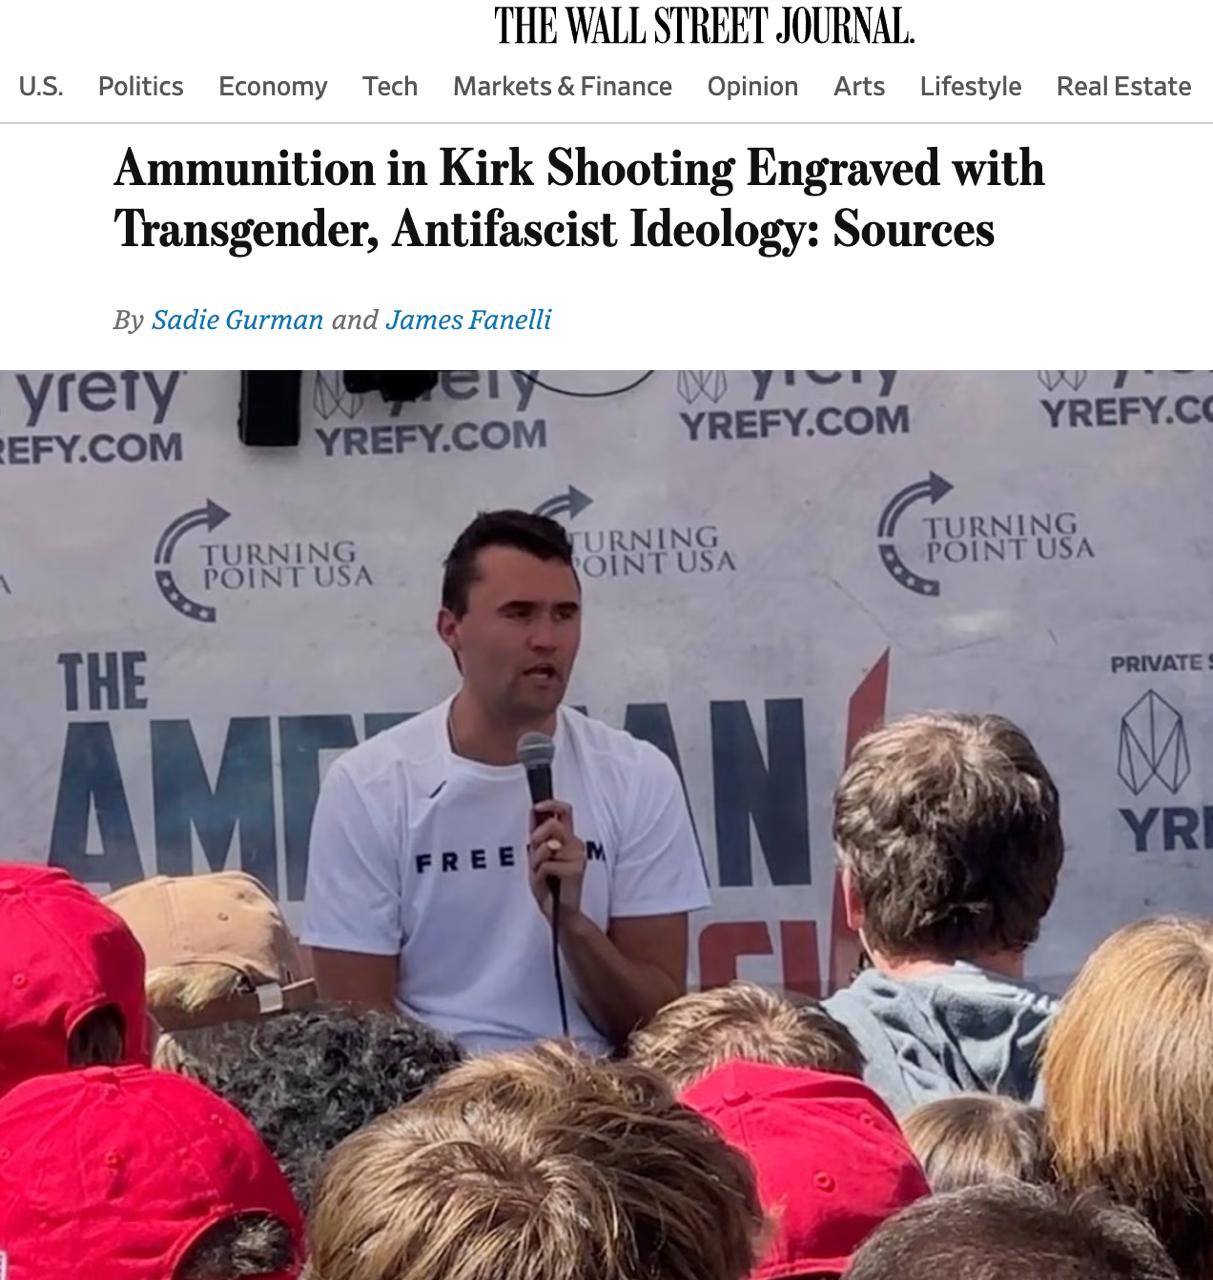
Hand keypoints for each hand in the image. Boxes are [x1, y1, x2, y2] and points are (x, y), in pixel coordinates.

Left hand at [528, 799, 585, 921]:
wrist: (560, 913)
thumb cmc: (550, 886)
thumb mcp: (538, 856)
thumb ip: (538, 835)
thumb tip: (534, 812)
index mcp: (567, 838)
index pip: (565, 811)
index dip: (551, 804)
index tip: (537, 807)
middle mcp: (576, 844)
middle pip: (552, 824)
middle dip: (536, 837)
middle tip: (534, 854)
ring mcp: (578, 856)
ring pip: (547, 846)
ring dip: (536, 861)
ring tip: (541, 874)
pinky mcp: (577, 869)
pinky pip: (547, 864)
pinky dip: (539, 875)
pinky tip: (546, 883)